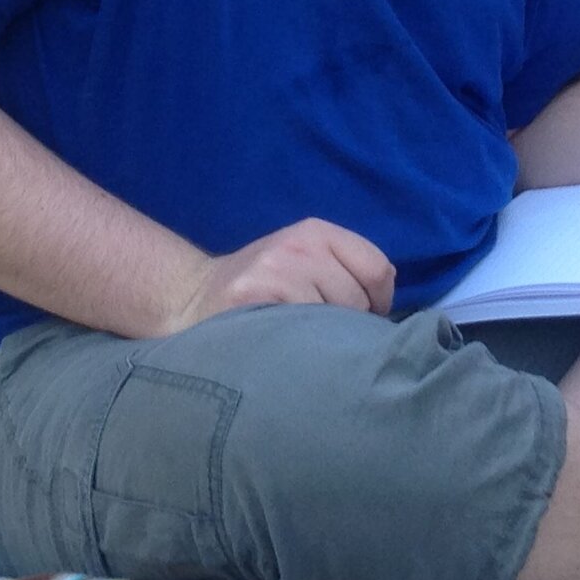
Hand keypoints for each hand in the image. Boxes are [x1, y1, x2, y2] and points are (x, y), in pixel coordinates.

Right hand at [161, 217, 397, 335]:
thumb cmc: (261, 288)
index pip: (378, 268)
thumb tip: (390, 316)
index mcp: (316, 231)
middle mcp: (298, 245)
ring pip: (332, 321)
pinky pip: (302, 333)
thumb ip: (345, 273)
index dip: (378, 303)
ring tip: (298, 342)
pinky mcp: (254, 298)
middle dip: (347, 326)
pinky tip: (283, 347)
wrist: (190, 298)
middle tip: (319, 337)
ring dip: (322, 341)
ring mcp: (275, 270)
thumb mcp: (304, 262)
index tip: (360, 322)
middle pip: (357, 300)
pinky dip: (300, 348)